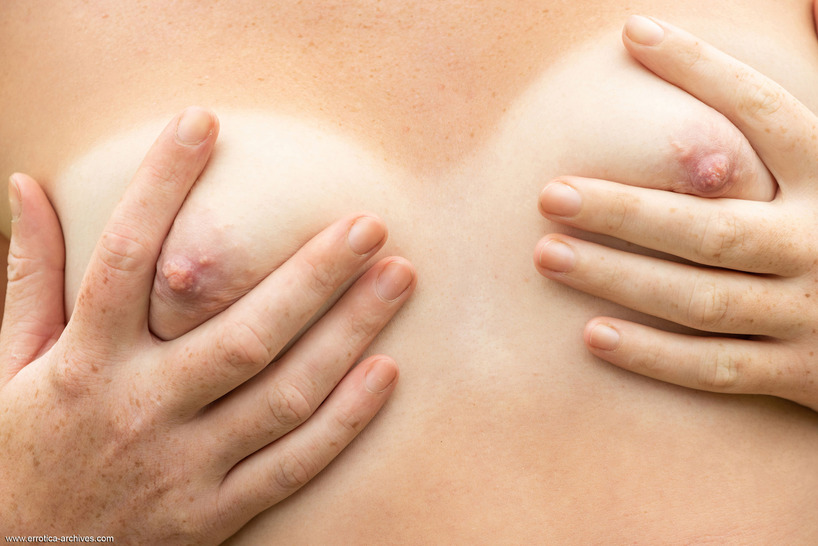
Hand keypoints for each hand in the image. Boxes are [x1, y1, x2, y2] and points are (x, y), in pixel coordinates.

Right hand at [0, 107, 414, 540]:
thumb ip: (30, 278)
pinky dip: (343, 421)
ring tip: (398, 279)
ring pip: (283, 395)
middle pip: (242, 330)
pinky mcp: (215, 514)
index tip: (202, 123)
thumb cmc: (22, 455)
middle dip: (312, 274)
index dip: (161, 185)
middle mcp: (140, 410)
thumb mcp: (9, 365)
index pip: (125, 258)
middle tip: (369, 223)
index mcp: (84, 364)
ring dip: (348, 334)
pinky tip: (387, 373)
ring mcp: (184, 468)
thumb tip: (26, 187)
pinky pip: (293, 465)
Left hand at [535, 17, 817, 410]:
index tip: (633, 33)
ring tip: (548, 255)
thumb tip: (815, 2)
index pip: (765, 113)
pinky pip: (715, 369)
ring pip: (701, 299)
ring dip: (620, 279)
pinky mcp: (799, 374)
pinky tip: (591, 335)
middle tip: (549, 195)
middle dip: (626, 211)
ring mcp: (811, 314)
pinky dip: (655, 356)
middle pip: (710, 227)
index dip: (702, 70)